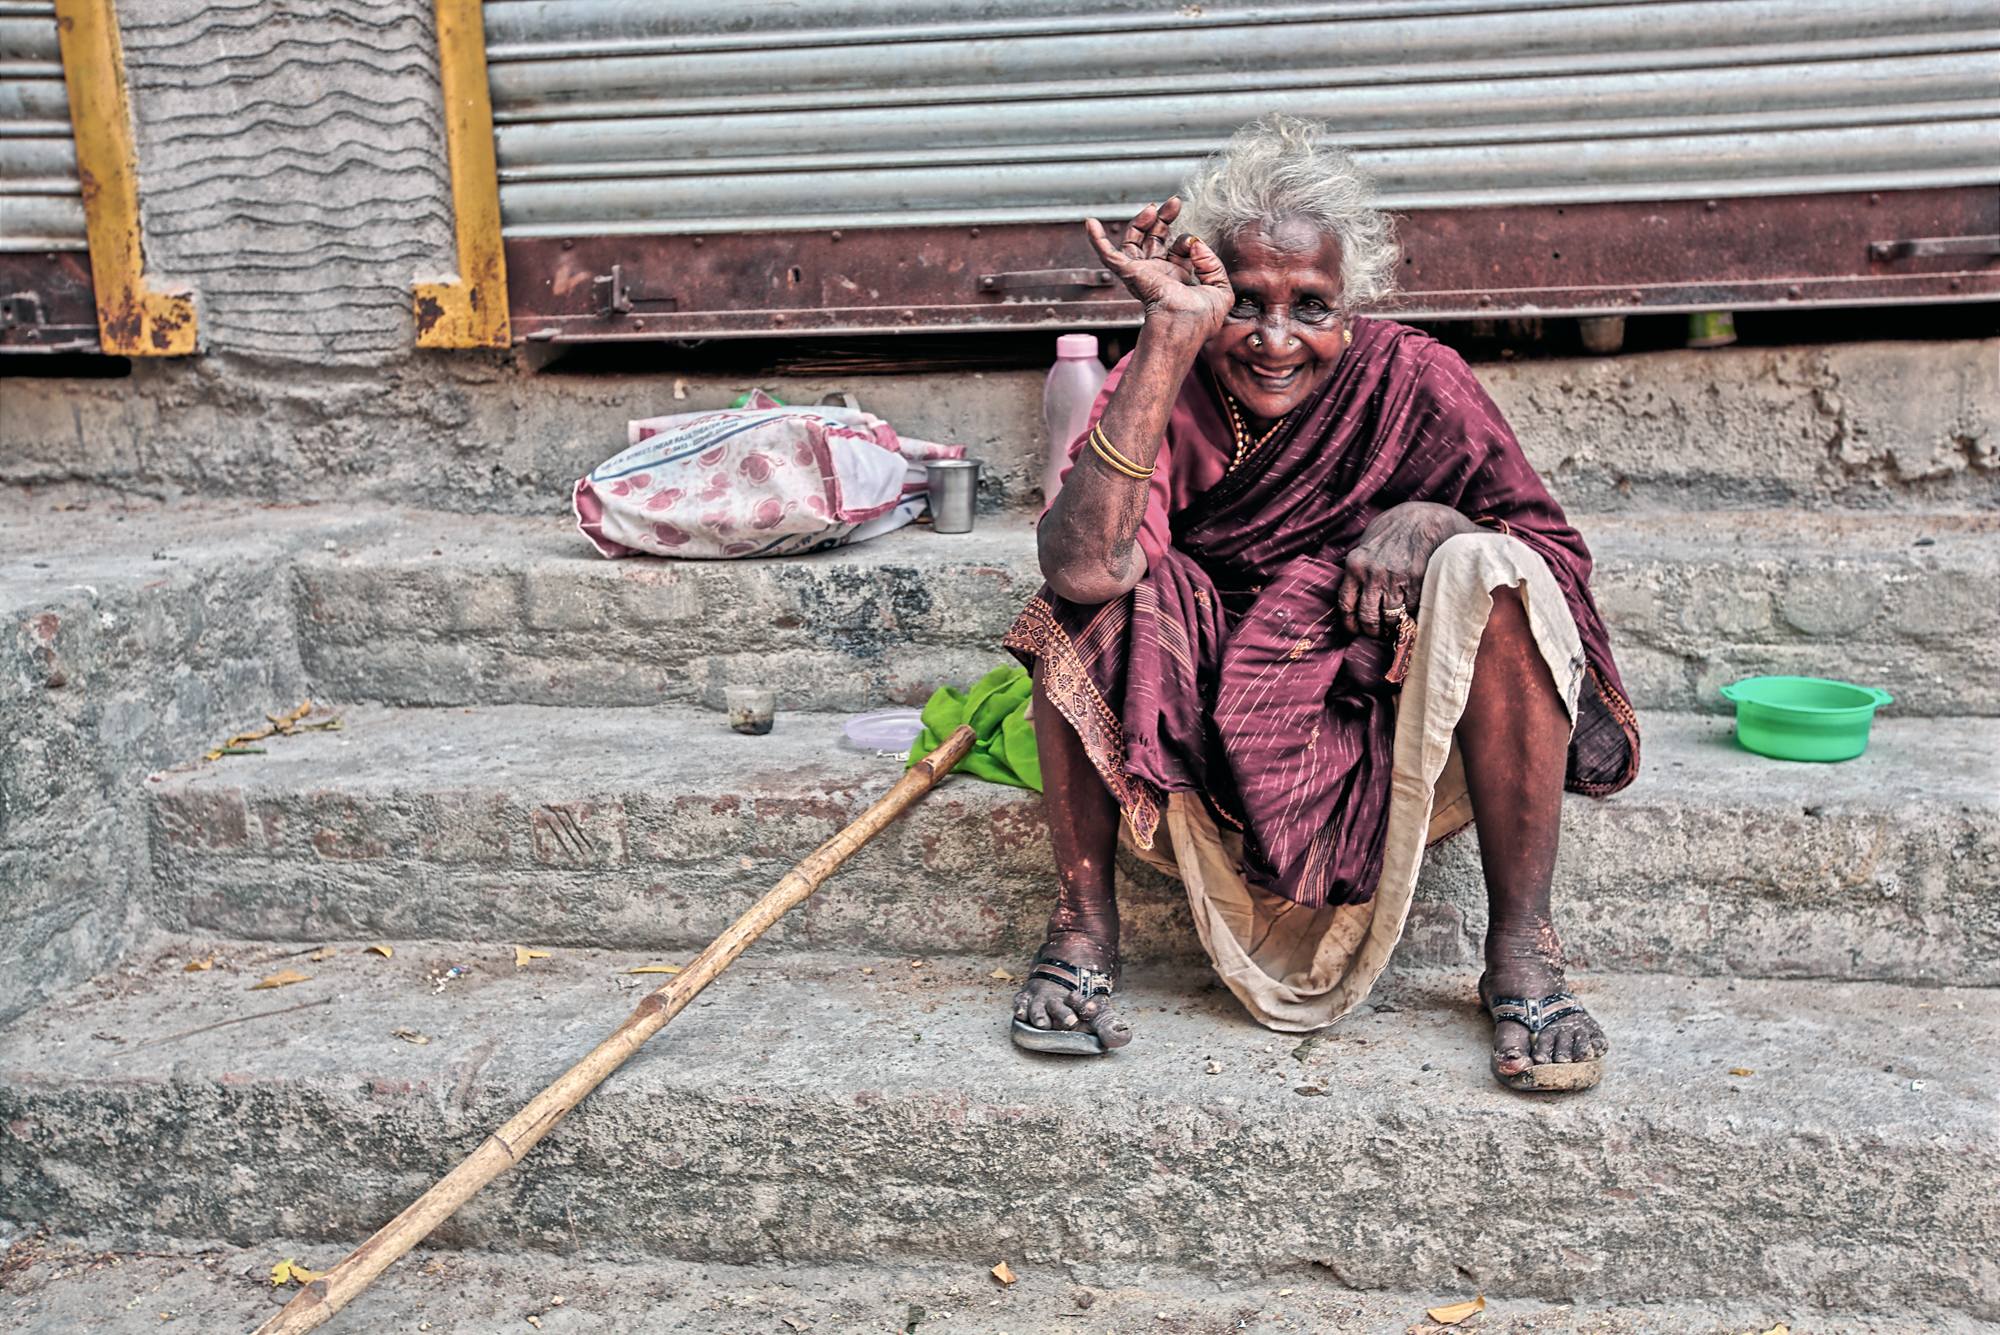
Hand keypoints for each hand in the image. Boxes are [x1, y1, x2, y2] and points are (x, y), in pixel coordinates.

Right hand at [1084, 197, 1231, 338]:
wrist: (1183, 323)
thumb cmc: (1202, 318)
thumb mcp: (1221, 288)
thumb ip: (1213, 263)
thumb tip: (1195, 242)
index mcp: (1177, 279)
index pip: (1178, 250)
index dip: (1187, 241)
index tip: (1196, 245)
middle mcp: (1157, 274)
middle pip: (1155, 239)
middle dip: (1164, 219)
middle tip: (1174, 203)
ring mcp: (1141, 272)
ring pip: (1134, 240)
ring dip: (1142, 220)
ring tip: (1154, 207)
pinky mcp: (1128, 272)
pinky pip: (1107, 254)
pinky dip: (1097, 239)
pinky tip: (1091, 222)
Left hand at [1336, 502, 1479, 637]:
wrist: (1422, 519)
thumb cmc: (1392, 531)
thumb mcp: (1366, 544)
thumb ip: (1358, 569)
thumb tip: (1353, 596)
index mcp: (1355, 565)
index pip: (1346, 605)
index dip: (1350, 623)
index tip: (1355, 630)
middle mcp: (1373, 574)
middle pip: (1368, 617)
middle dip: (1372, 631)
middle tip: (1376, 633)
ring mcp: (1395, 578)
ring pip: (1389, 617)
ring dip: (1391, 627)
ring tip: (1392, 627)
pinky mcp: (1416, 580)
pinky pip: (1410, 608)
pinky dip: (1410, 615)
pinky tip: (1408, 615)